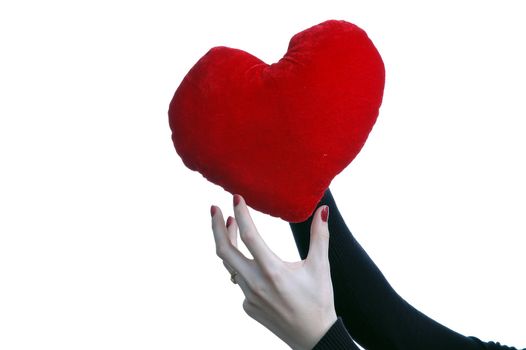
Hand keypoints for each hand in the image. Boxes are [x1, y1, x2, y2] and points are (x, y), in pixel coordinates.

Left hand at [210, 194, 336, 349]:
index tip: (235, 197)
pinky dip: (242, 267)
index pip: (249, 236)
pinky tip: (252, 261)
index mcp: (272, 271)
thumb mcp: (320, 267)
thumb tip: (323, 210)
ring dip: (229, 244)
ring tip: (231, 225)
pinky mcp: (248, 307)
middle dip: (217, 227)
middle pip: (225, 251)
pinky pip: (240, 281)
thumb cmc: (319, 301)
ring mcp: (249, 297)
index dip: (241, 214)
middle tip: (214, 208)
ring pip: (230, 265)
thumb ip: (319, 236)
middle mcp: (256, 284)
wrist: (314, 338)